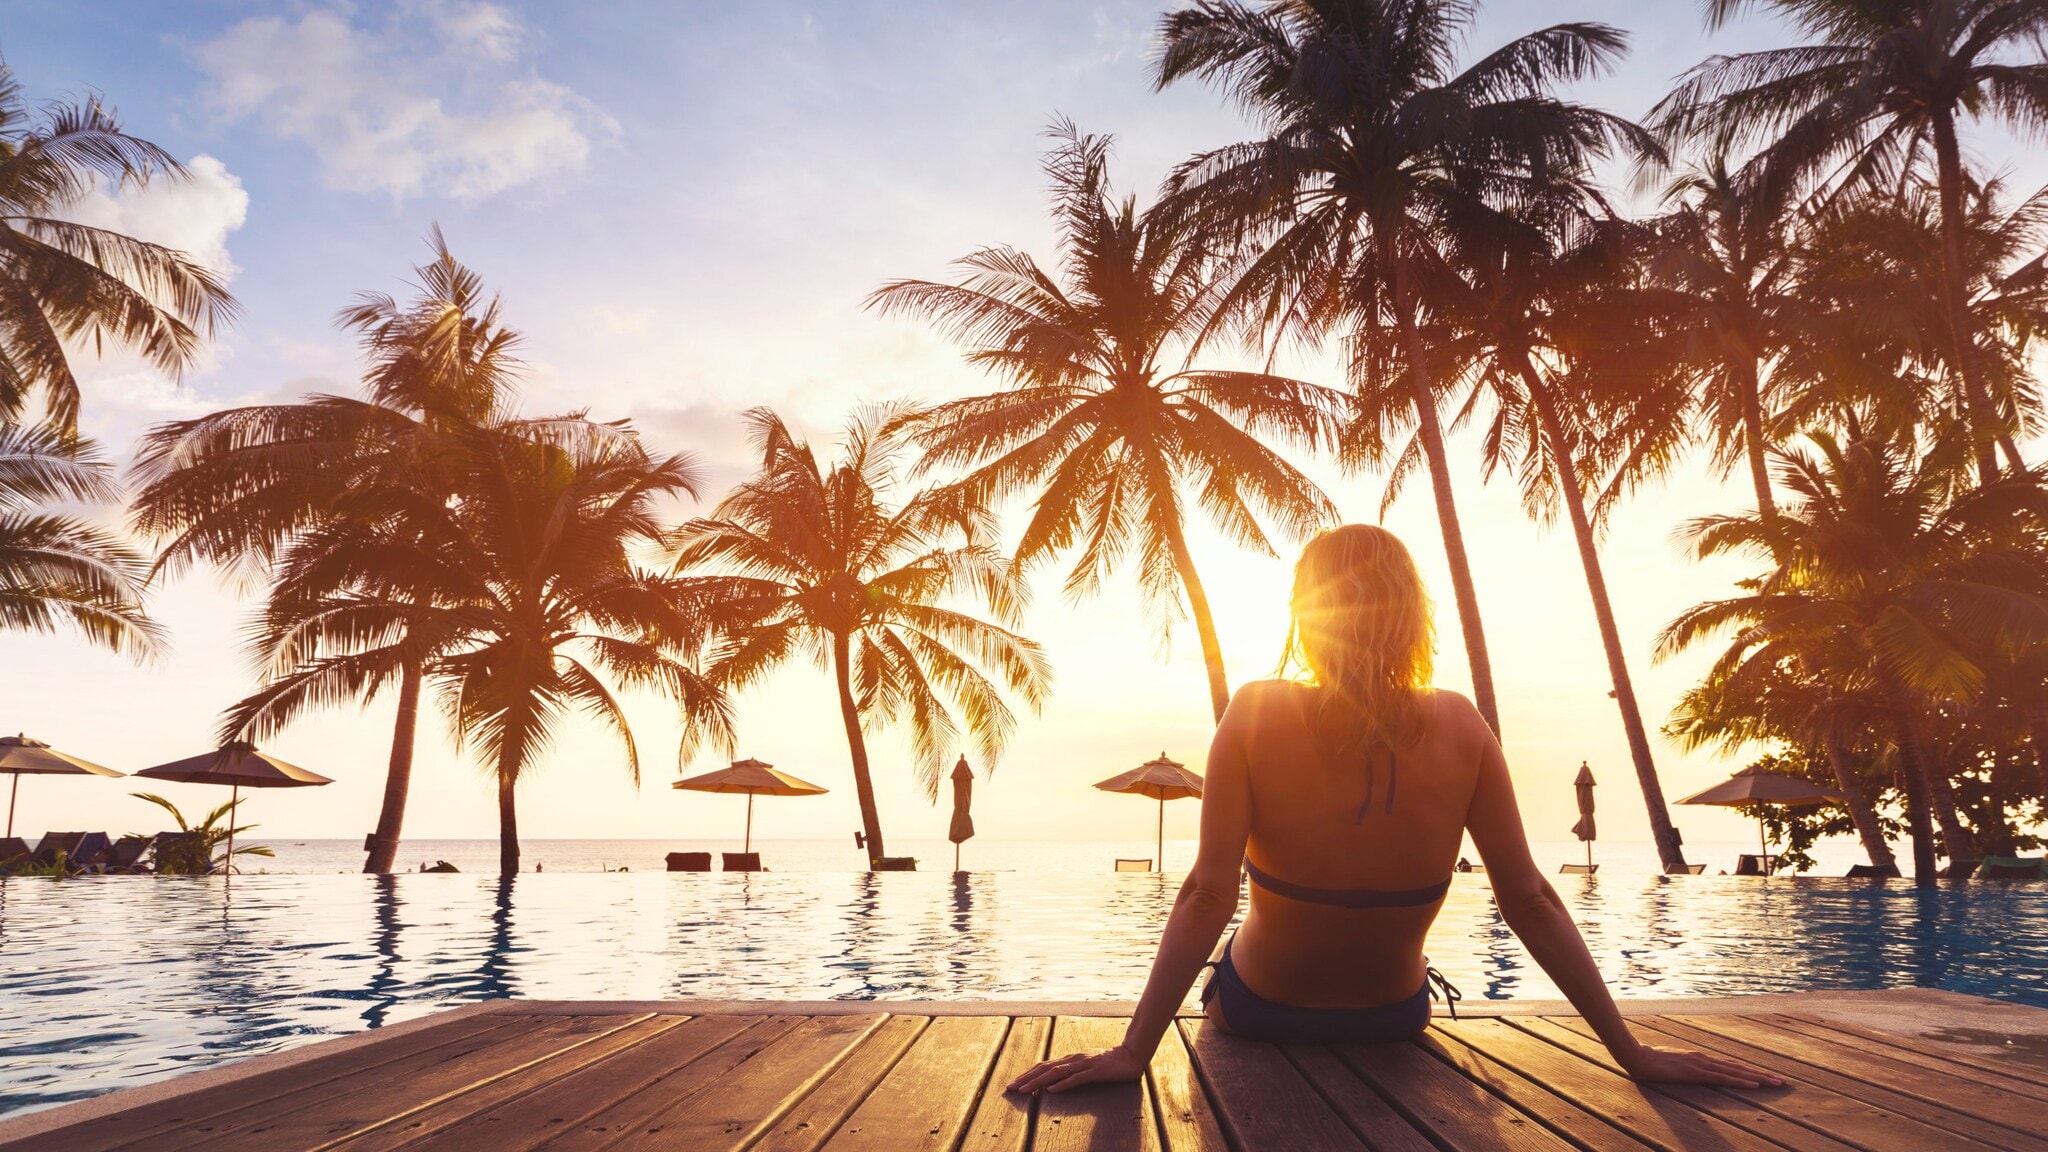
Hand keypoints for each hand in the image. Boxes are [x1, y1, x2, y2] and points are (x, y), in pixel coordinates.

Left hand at [1007, 1045, 1146, 1093]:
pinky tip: (1051, 1091)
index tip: (1013, 1083)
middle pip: (1045, 1068)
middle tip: (1010, 1088)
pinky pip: (1076, 1079)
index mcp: (1070, 1059)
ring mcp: (1084, 1064)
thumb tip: (1054, 1081)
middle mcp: (1073, 1059)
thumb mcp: (1086, 1066)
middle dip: (1026, 1078)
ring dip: (1038, 1082)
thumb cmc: (1108, 1063)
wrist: (1131, 1056)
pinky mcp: (1095, 1072)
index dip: (1027, 1074)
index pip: (1044, 1066)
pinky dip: (1062, 1085)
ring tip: (1024, 1090)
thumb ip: (1071, 1071)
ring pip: (1056, 1073)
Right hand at [1621, 1044, 1784, 1088]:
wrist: (1636, 1056)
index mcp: (1699, 1059)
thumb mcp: (1669, 1064)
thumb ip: (1680, 1067)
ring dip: (1759, 1078)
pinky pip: (1723, 1078)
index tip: (1766, 1077)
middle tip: (1783, 1081)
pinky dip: (1740, 1080)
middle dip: (1763, 1075)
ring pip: (1736, 1072)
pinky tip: (1754, 1084)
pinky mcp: (1696, 1072)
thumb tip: (1685, 1071)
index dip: (1749, 1072)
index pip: (1730, 1067)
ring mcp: (1702, 1065)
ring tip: (1777, 1083)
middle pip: (1739, 1068)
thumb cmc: (1649, 1060)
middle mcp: (1704, 1059)